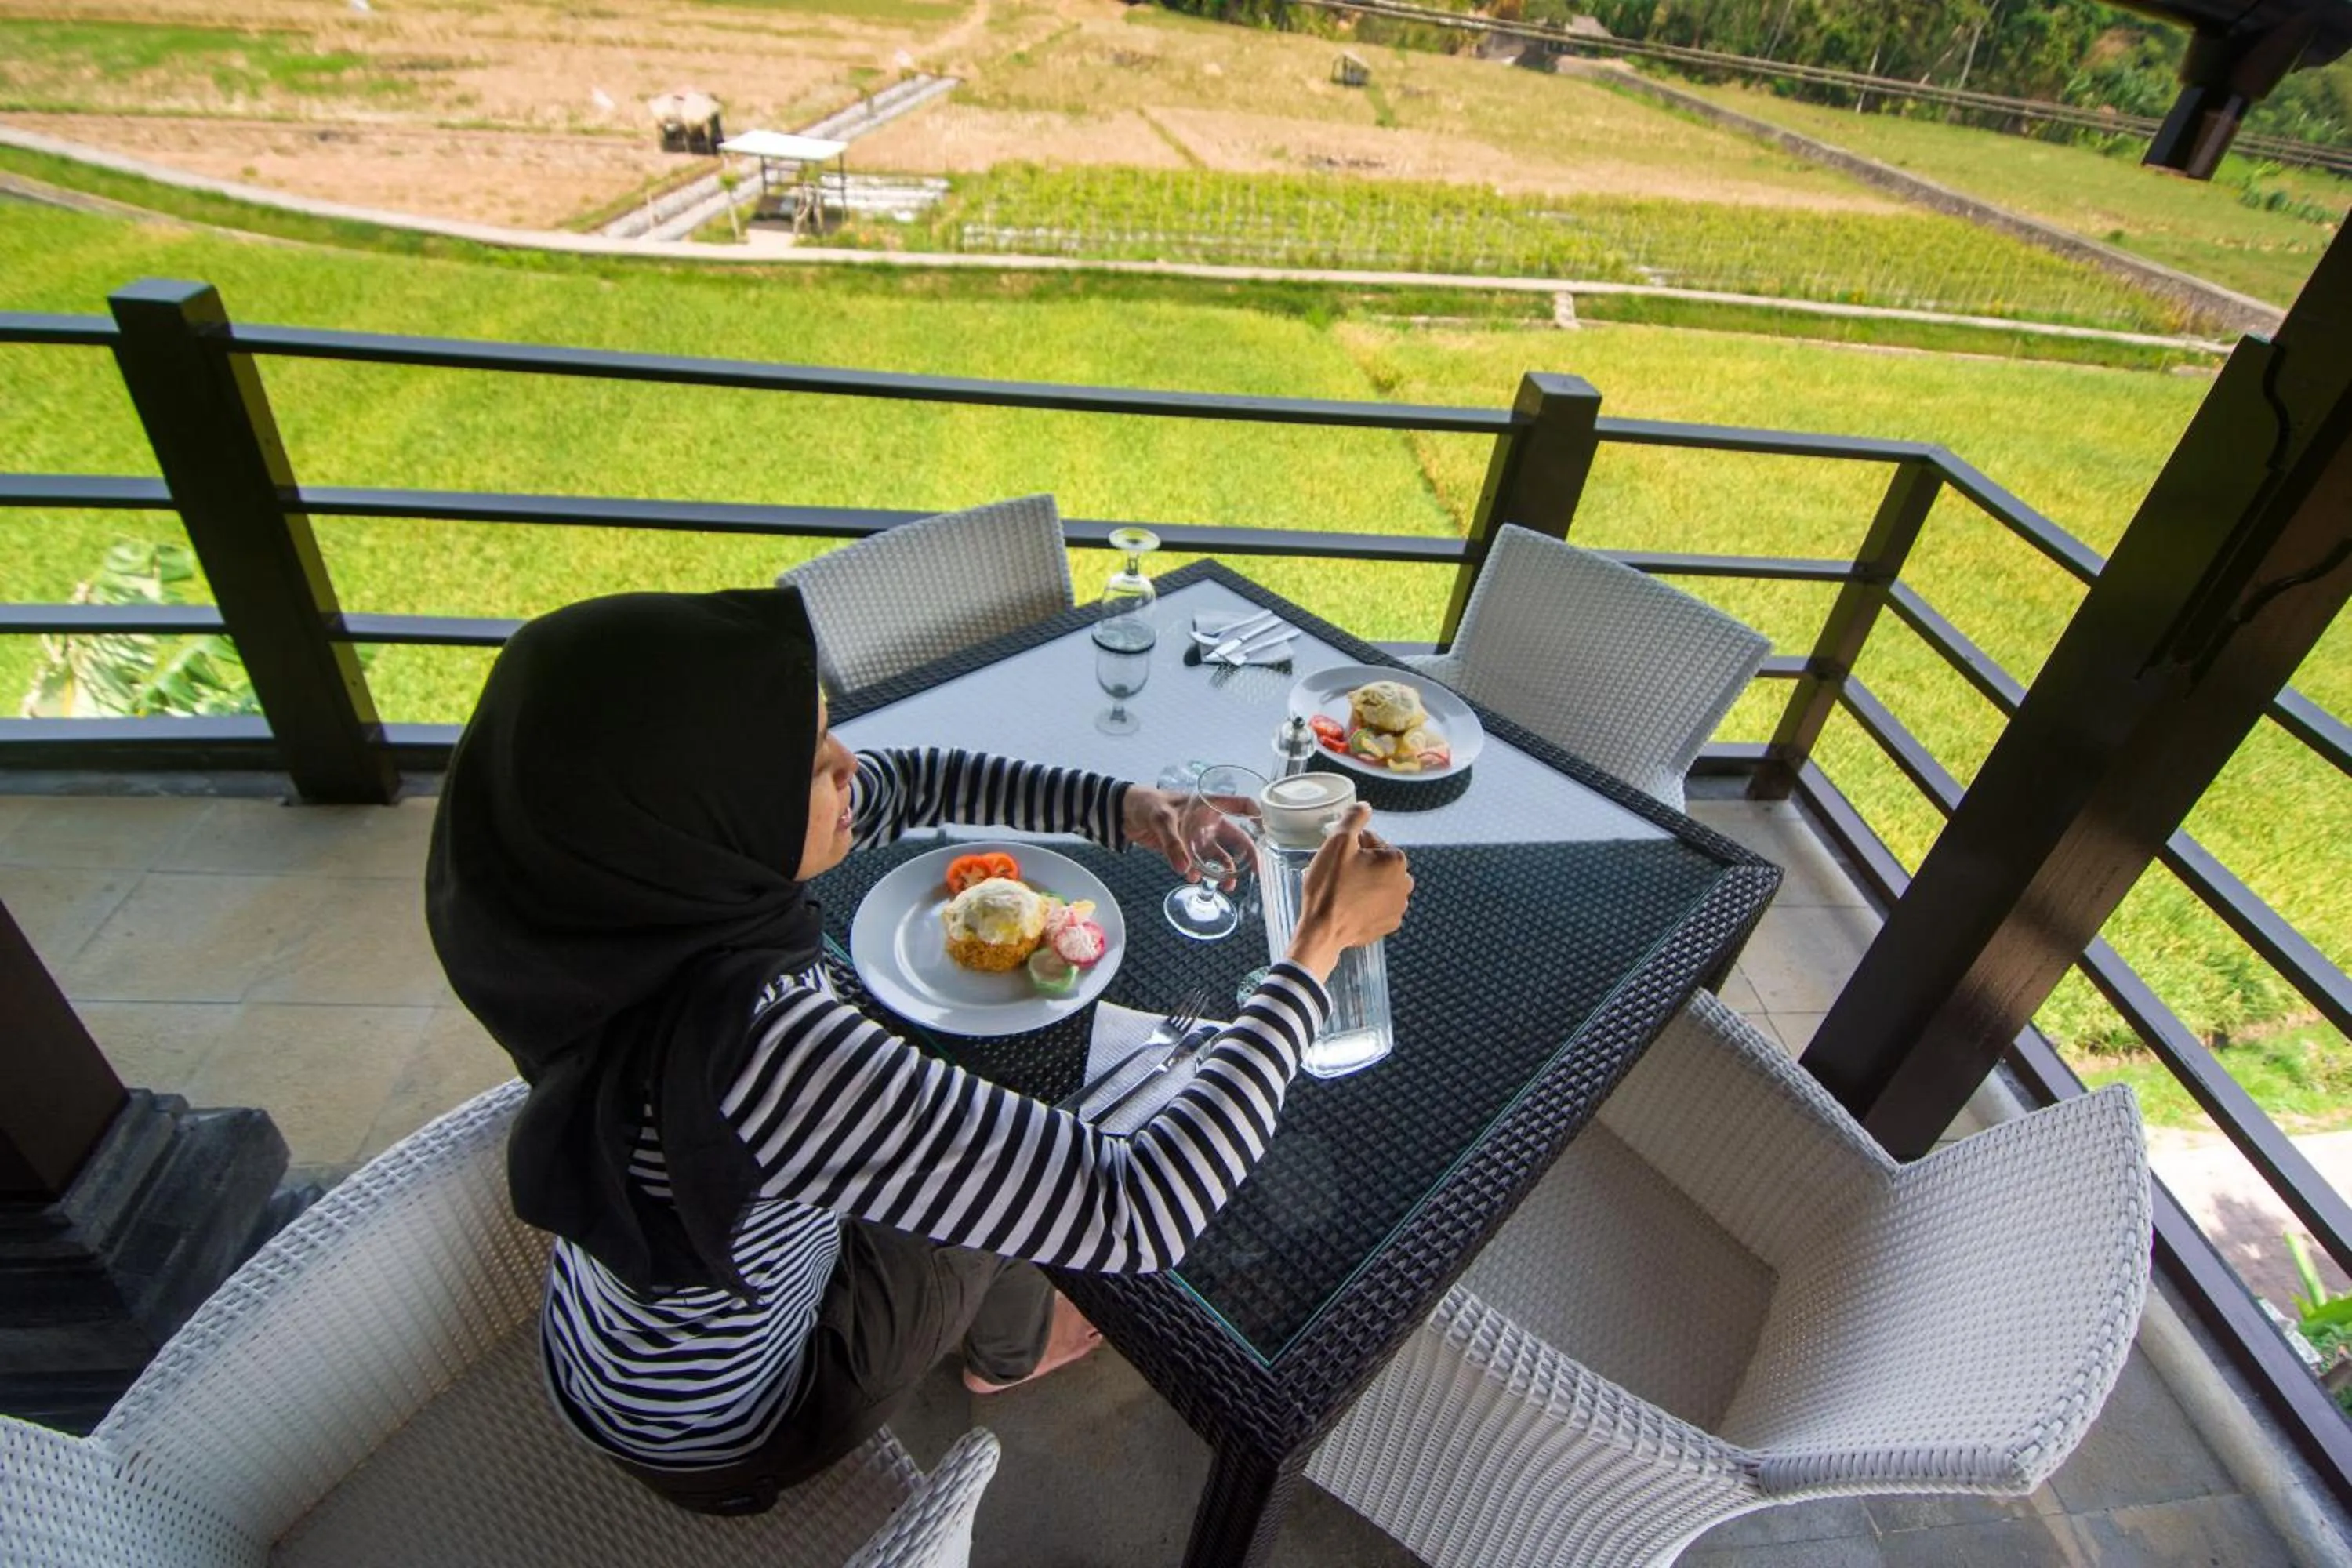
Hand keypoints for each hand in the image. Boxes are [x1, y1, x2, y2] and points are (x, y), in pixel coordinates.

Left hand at [1124, 784, 1256, 888]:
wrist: (1125, 813)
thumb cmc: (1148, 804)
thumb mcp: (1161, 820)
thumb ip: (1173, 844)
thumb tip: (1185, 870)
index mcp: (1209, 804)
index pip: (1240, 805)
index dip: (1257, 814)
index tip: (1270, 829)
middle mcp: (1208, 821)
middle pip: (1237, 837)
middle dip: (1248, 854)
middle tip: (1256, 871)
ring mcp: (1198, 836)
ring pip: (1220, 855)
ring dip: (1224, 870)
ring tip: (1228, 886)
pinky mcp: (1186, 849)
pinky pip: (1200, 864)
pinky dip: (1201, 873)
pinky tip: (1195, 880)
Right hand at [1286, 804, 1411, 977]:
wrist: (1323, 931)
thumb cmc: (1329, 887)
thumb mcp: (1337, 843)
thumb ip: (1354, 818)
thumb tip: (1365, 806)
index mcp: (1396, 860)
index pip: (1374, 841)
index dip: (1353, 846)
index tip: (1339, 858)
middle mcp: (1404, 883)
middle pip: (1379, 862)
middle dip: (1362, 864)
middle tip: (1339, 874)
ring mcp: (1398, 907)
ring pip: (1380, 883)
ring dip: (1366, 882)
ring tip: (1343, 890)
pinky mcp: (1389, 924)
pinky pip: (1379, 905)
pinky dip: (1367, 903)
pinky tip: (1350, 905)